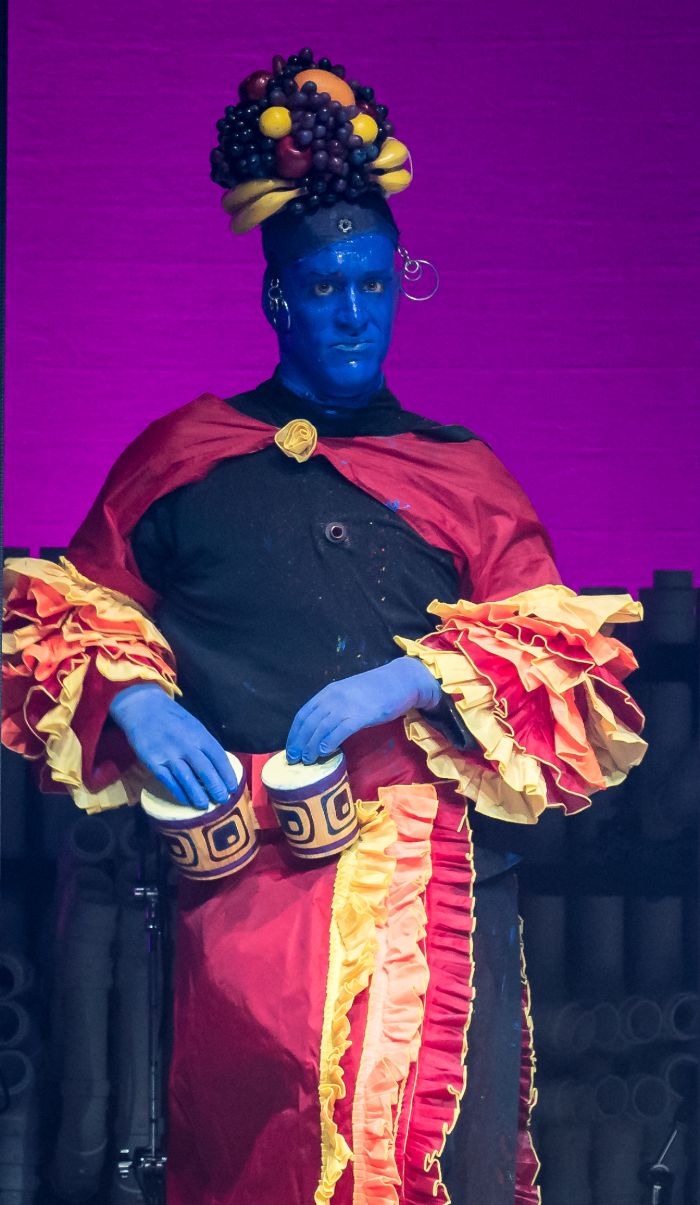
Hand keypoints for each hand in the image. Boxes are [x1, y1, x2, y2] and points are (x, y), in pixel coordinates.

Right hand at [109, 683, 237, 809]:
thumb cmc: (172, 718)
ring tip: (204, 806)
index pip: (218, 757)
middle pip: (205, 771)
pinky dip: (179, 792)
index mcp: (200, 735)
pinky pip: (169, 781)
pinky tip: (185, 800)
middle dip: (216, 788)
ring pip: (187, 779)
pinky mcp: (154, 762)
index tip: (232, 787)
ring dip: (198, 795)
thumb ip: (204, 744)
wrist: (143, 708)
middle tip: (222, 800)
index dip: (227, 774)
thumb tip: (217, 766)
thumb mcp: (193, 725)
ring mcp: (169, 754)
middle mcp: (187, 745)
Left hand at [286, 656, 440, 764]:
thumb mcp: (348, 693)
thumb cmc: (375, 689)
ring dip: (311, 746)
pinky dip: (329, 742)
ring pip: (321, 728)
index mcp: (328, 692)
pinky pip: (340, 730)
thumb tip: (319, 728)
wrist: (401, 680)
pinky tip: (324, 752)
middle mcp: (333, 697)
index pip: (303, 714)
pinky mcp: (362, 715)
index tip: (290, 748)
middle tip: (294, 759)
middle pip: (309, 723)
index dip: (294, 733)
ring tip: (307, 760)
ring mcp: (347, 706)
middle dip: (299, 743)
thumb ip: (334, 706)